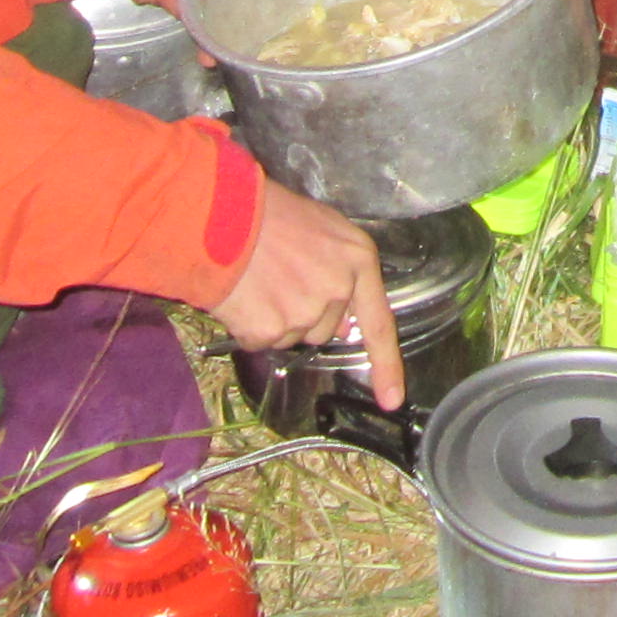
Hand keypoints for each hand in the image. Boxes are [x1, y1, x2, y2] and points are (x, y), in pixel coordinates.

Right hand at [209, 179, 403, 391]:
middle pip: (326, 329)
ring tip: (260, 281)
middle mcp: (338, 291)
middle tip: (280, 278)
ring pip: (293, 336)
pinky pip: (262, 341)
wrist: (224, 216)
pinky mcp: (270, 331)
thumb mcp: (325, 231)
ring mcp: (305, 314)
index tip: (392, 401)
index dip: (387, 366)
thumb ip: (344, 273)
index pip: (380, 324)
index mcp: (358, 262)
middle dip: (306, 314)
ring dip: (277, 319)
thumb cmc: (274, 216)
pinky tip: (244, 296)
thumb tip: (345, 326)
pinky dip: (250, 325)